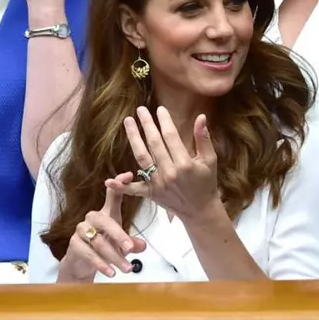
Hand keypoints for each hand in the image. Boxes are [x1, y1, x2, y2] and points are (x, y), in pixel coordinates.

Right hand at [58, 173, 146, 281]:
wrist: (82, 264)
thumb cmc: (105, 246)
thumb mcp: (121, 243)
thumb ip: (132, 242)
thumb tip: (142, 246)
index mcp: (106, 213)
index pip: (112, 195)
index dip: (119, 184)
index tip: (129, 174)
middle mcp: (92, 218)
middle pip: (105, 221)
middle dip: (119, 236)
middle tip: (131, 248)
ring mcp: (81, 230)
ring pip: (98, 242)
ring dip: (113, 256)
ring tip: (127, 269)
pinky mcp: (73, 244)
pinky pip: (87, 254)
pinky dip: (100, 264)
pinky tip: (110, 272)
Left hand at [111, 106, 219, 220]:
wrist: (200, 210)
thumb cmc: (206, 182)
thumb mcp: (210, 160)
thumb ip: (204, 139)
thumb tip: (201, 117)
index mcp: (185, 163)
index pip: (171, 136)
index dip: (164, 121)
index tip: (159, 109)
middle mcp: (169, 172)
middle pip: (154, 143)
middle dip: (147, 124)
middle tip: (140, 109)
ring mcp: (157, 183)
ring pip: (142, 157)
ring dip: (134, 138)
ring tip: (128, 122)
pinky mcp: (150, 193)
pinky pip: (133, 189)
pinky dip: (121, 186)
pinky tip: (108, 180)